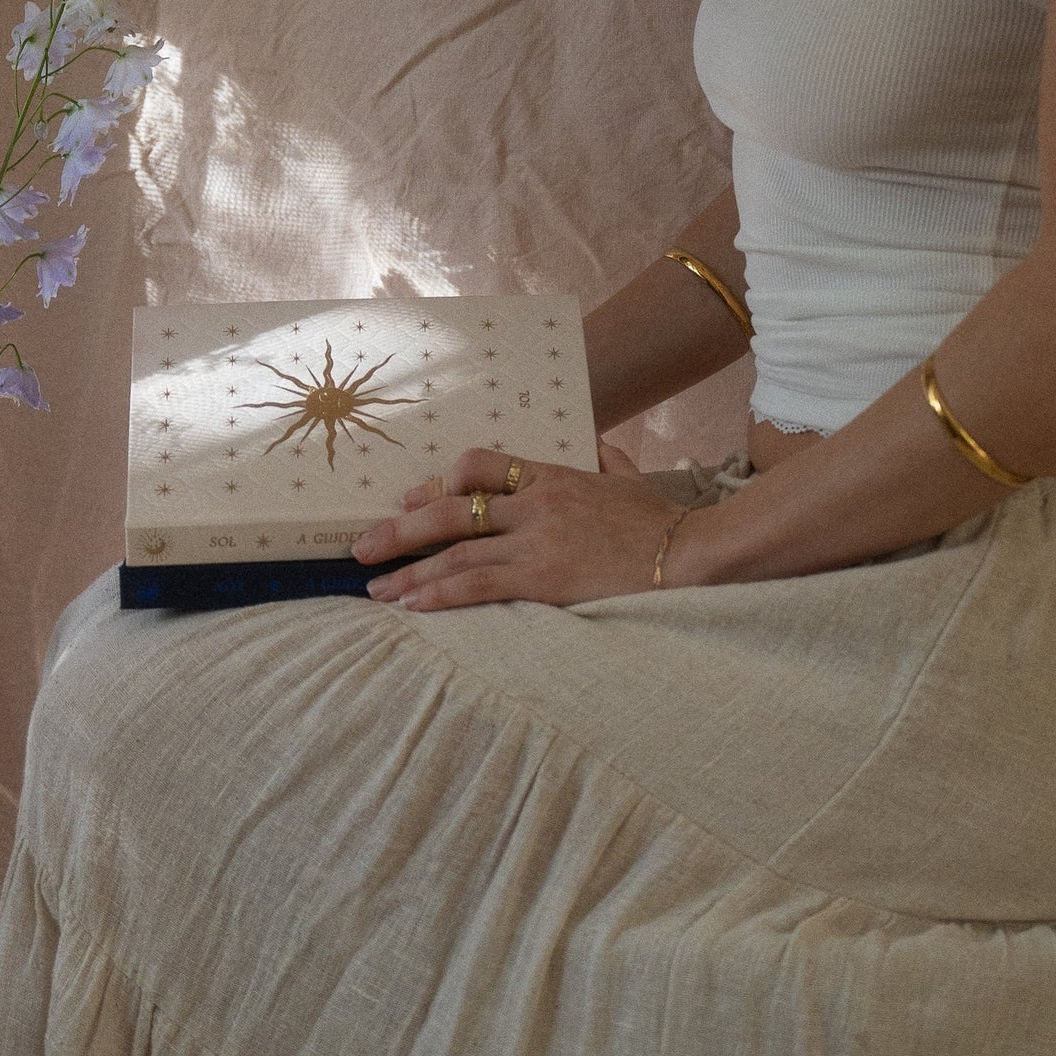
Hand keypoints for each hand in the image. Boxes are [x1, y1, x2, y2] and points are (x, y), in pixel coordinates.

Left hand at [353, 442, 683, 608]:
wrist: (694, 553)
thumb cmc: (667, 523)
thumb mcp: (634, 481)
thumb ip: (611, 461)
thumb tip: (604, 449)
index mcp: (552, 476)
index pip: (480, 466)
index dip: (437, 483)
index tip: (409, 501)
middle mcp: (536, 504)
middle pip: (450, 510)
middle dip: (399, 530)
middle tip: (361, 548)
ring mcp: (538, 541)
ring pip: (455, 552)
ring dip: (409, 572)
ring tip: (375, 588)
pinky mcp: (545, 579)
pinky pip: (478, 583)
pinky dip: (440, 594)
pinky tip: (413, 605)